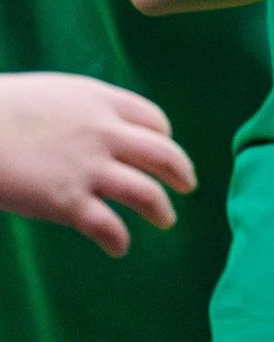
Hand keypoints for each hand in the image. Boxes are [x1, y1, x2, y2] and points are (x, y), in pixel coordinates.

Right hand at [0, 74, 195, 255]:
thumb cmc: (2, 109)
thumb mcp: (54, 94)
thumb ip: (82, 110)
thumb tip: (92, 124)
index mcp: (101, 101)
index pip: (154, 120)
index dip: (164, 138)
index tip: (164, 151)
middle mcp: (104, 133)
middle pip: (163, 154)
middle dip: (181, 172)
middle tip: (187, 185)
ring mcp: (88, 168)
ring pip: (146, 192)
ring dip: (161, 209)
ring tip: (166, 219)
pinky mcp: (66, 201)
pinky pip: (106, 226)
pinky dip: (119, 240)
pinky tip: (119, 247)